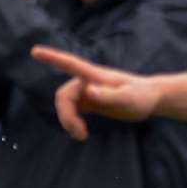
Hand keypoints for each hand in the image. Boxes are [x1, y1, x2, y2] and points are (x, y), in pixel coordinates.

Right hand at [31, 46, 159, 139]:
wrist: (151, 99)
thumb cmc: (142, 96)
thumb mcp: (128, 98)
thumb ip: (109, 95)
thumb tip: (88, 92)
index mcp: (95, 76)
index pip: (70, 64)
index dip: (52, 58)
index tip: (35, 51)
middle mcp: (87, 82)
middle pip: (64, 96)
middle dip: (66, 115)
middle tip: (80, 134)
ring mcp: (87, 92)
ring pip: (66, 105)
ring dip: (68, 121)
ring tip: (82, 136)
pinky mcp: (90, 102)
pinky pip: (73, 110)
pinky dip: (73, 122)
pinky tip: (82, 134)